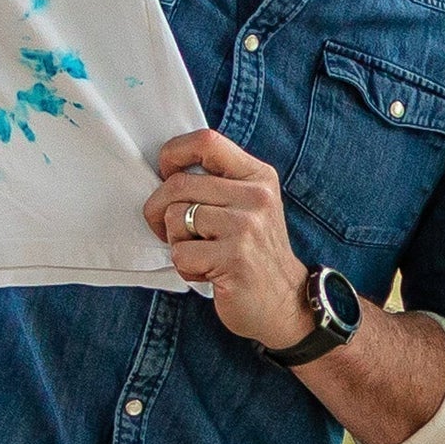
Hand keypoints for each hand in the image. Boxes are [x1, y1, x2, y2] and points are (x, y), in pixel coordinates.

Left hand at [144, 128, 317, 351]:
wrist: (286, 302)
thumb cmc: (255, 253)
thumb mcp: (249, 206)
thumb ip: (219, 183)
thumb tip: (165, 172)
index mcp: (258, 176)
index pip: (207, 141)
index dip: (173, 153)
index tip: (166, 174)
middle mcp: (256, 196)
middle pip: (178, 184)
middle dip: (158, 209)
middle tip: (170, 229)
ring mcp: (246, 227)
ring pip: (175, 218)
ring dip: (176, 242)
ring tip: (200, 254)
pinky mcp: (234, 258)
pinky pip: (181, 252)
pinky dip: (186, 267)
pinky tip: (208, 273)